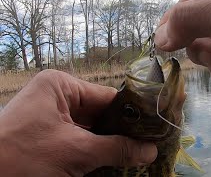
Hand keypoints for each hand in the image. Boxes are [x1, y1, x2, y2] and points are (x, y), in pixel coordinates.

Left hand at [0, 70, 156, 175]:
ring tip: (138, 153)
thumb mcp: (75, 151)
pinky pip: (80, 140)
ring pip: (92, 130)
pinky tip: (116, 159)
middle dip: (121, 133)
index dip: (131, 114)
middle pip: (101, 114)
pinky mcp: (50, 136)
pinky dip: (96, 151)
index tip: (153, 128)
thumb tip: (150, 151)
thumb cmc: (21, 158)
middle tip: (148, 145)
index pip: (107, 97)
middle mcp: (58, 97)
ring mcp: (53, 117)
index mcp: (61, 86)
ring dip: (110, 144)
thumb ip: (116, 149)